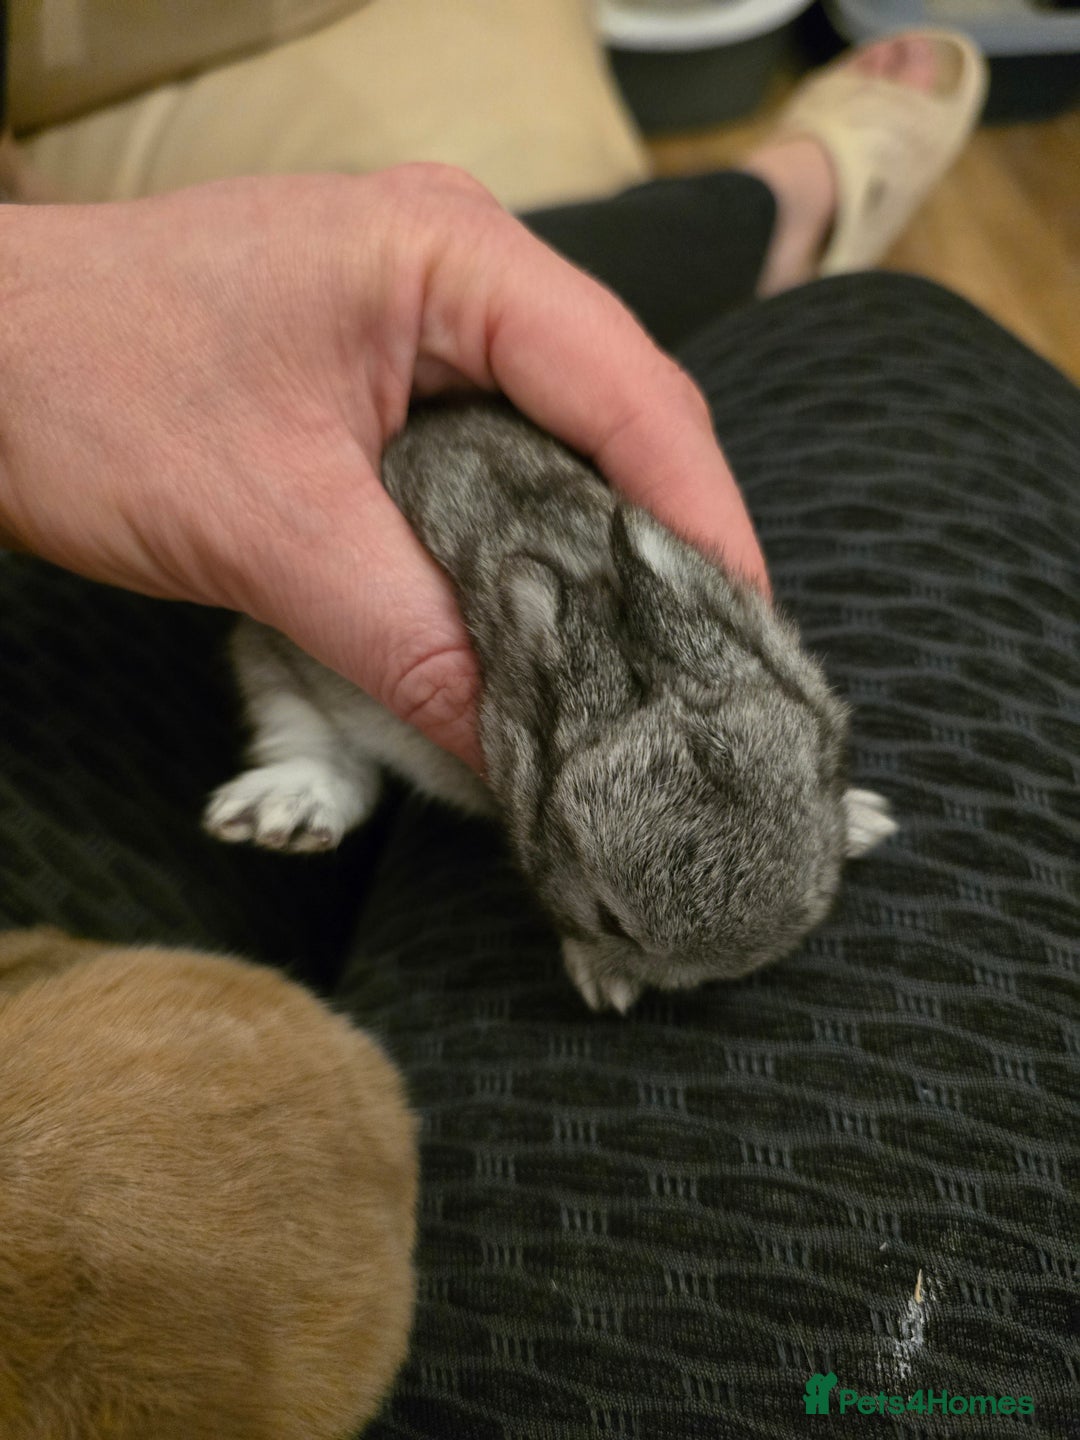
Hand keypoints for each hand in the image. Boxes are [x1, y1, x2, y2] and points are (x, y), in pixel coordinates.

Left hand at [0, 166, 767, 768]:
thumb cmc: (82, 392)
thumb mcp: (266, 534)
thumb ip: (414, 646)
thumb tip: (528, 755)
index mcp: (449, 256)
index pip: (629, 393)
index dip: (701, 523)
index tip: (744, 637)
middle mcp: (463, 268)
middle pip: (623, 416)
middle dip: (669, 546)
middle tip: (708, 672)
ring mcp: (434, 314)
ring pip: (570, 442)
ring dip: (606, 552)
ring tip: (650, 662)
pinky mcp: (401, 369)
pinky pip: (508, 456)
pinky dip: (537, 541)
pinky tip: (552, 619)